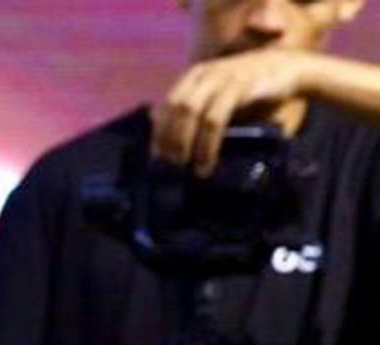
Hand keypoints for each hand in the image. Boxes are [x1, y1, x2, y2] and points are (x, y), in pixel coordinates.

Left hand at [154, 52, 313, 173]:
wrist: (293, 69)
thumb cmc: (254, 89)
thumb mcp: (220, 98)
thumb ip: (195, 111)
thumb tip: (162, 131)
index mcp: (196, 74)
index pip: (168, 104)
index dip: (160, 132)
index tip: (158, 158)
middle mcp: (206, 72)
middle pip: (176, 108)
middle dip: (169, 140)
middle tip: (172, 167)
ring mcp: (223, 76)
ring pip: (191, 112)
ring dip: (185, 144)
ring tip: (190, 168)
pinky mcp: (240, 85)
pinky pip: (214, 118)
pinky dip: (206, 144)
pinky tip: (206, 162)